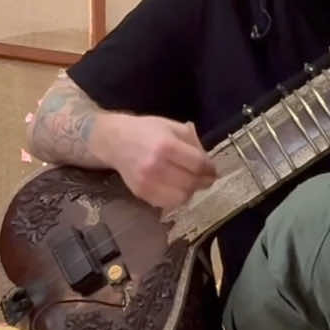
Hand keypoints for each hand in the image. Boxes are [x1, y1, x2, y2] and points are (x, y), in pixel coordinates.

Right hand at [97, 114, 217, 209]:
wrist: (115, 141)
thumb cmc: (146, 130)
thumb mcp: (172, 126)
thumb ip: (193, 143)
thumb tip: (208, 163)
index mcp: (166, 146)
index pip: (198, 164)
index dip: (210, 169)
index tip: (213, 169)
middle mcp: (156, 166)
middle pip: (191, 183)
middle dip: (204, 182)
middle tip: (206, 178)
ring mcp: (147, 183)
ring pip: (181, 198)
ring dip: (191, 191)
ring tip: (191, 183)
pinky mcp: (141, 193)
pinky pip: (167, 203)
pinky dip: (176, 197)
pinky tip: (176, 188)